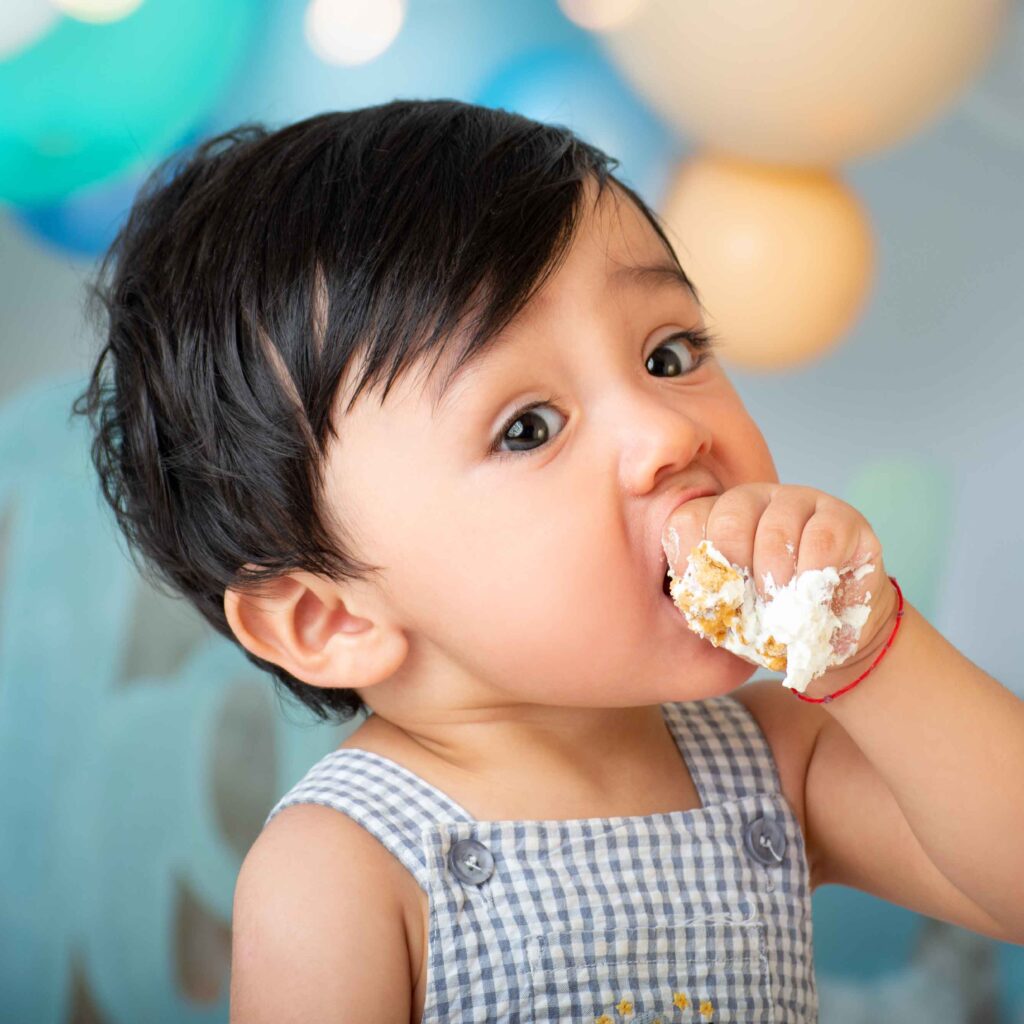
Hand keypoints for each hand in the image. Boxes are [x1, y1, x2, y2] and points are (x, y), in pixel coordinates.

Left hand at [661, 482, 896, 669]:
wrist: (830, 634)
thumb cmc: (769, 621)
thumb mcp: (730, 616)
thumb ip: (707, 602)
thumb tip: (691, 601)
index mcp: (716, 517)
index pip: (688, 519)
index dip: (690, 562)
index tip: (704, 599)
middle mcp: (755, 499)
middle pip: (729, 519)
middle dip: (734, 571)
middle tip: (745, 607)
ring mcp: (799, 501)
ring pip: (775, 529)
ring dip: (774, 579)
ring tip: (779, 612)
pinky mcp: (842, 517)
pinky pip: (821, 538)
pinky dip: (812, 576)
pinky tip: (810, 600)